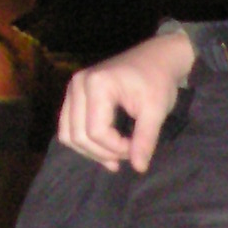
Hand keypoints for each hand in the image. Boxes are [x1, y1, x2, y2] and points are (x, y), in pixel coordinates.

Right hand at [56, 29, 195, 172]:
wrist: (156, 58)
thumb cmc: (158, 81)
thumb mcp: (156, 111)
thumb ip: (145, 140)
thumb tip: (139, 168)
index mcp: (97, 84)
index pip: (96, 132)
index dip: (116, 148)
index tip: (138, 148)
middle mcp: (78, 84)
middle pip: (78, 136)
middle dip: (104, 153)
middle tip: (129, 154)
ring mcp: (73, 89)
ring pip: (68, 135)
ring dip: (91, 152)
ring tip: (117, 156)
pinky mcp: (74, 95)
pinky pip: (69, 127)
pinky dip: (85, 142)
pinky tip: (105, 150)